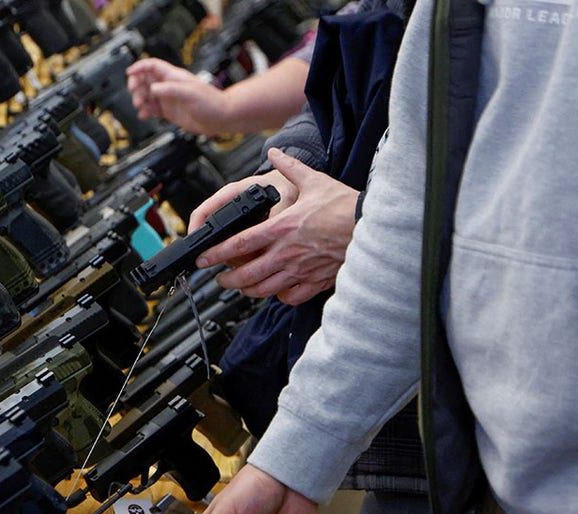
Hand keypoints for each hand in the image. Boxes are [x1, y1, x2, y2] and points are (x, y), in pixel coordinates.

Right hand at [125, 58, 229, 135]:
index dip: (140, 67)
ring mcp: (168, 98)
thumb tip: (152, 88)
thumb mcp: (189, 93)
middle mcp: (169, 86)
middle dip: (136, 85)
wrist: (220, 118)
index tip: (129, 73)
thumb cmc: (211, 103)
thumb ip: (169, 89)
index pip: (152, 66)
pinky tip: (144, 115)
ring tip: (139, 106)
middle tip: (134, 93)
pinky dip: (145, 111)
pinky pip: (152, 108)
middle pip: (145, 80)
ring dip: (139, 99)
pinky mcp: (169, 111)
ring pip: (147, 95)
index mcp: (174, 77)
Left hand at [195, 149, 359, 304]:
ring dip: (247, 290)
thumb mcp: (315, 180)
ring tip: (240, 286)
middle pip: (247, 274)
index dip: (217, 253)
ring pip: (264, 289)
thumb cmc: (345, 206)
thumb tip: (275, 152)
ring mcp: (301, 270)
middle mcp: (287, 252)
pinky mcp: (316, 281)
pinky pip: (290, 296)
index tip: (203, 258)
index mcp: (282, 228)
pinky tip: (275, 290)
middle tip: (218, 278)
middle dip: (227, 279)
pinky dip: (279, 296)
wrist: (374, 226)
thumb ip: (290, 167)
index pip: (240, 244)